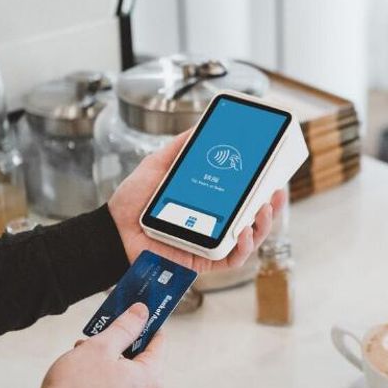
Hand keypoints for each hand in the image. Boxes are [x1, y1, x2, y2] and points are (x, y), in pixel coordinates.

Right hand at [38, 303, 165, 387]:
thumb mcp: (101, 347)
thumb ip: (125, 327)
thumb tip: (142, 312)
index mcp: (152, 378)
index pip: (159, 342)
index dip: (145, 324)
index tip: (134, 313)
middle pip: (141, 360)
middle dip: (120, 344)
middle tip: (99, 336)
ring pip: (127, 376)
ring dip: (109, 361)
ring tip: (83, 353)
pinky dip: (105, 380)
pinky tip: (83, 374)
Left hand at [107, 130, 285, 272]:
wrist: (112, 230)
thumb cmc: (133, 203)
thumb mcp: (158, 166)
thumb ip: (180, 148)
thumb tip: (200, 126)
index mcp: (210, 203)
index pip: (243, 197)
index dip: (262, 188)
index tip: (273, 175)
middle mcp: (215, 224)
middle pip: (254, 218)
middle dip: (271, 206)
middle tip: (275, 191)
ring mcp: (212, 243)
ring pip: (250, 239)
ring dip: (262, 225)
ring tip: (262, 209)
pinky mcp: (205, 262)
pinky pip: (233, 259)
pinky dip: (243, 247)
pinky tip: (243, 232)